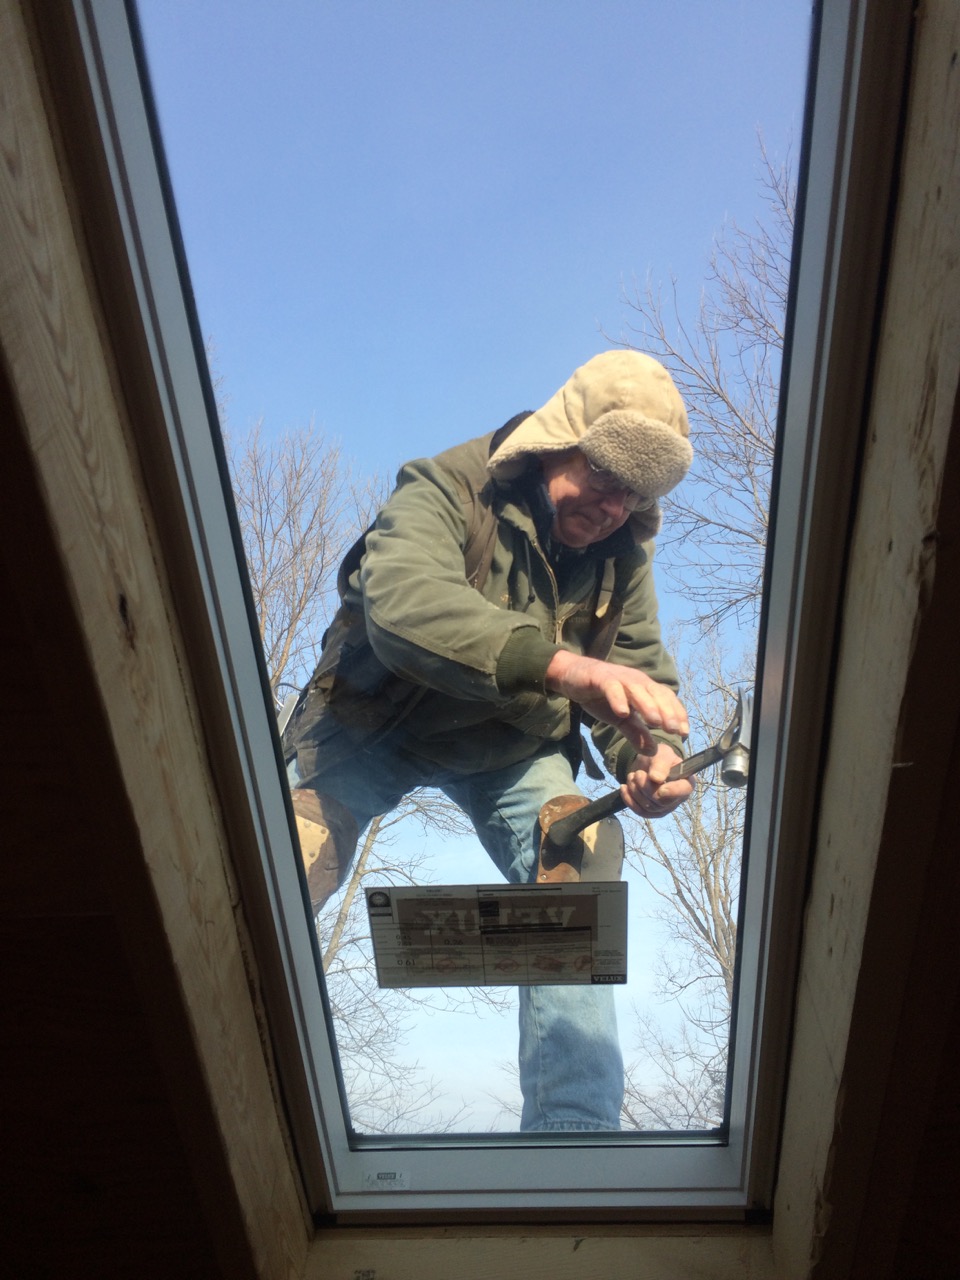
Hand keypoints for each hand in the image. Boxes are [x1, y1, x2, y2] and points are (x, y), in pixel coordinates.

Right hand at [544, 651, 688, 756]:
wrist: (573, 676)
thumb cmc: (601, 696)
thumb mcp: (620, 719)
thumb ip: (636, 733)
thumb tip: (653, 752)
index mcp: (644, 688)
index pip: (666, 699)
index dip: (677, 714)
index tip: (684, 732)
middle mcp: (636, 680)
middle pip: (656, 694)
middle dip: (667, 712)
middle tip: (674, 730)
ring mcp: (619, 678)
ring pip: (637, 690)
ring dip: (647, 705)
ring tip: (655, 722)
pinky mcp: (600, 678)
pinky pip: (612, 688)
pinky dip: (618, 699)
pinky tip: (622, 712)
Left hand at [621, 744, 692, 818]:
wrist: (647, 765)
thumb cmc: (659, 757)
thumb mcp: (661, 754)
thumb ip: (660, 764)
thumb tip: (656, 779)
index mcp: (686, 782)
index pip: (683, 791)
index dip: (672, 791)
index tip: (660, 788)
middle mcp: (678, 798)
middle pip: (662, 802)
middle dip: (646, 788)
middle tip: (638, 773)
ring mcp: (665, 807)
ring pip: (649, 808)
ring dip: (636, 791)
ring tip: (632, 776)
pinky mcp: (652, 812)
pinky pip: (640, 811)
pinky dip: (629, 800)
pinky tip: (624, 787)